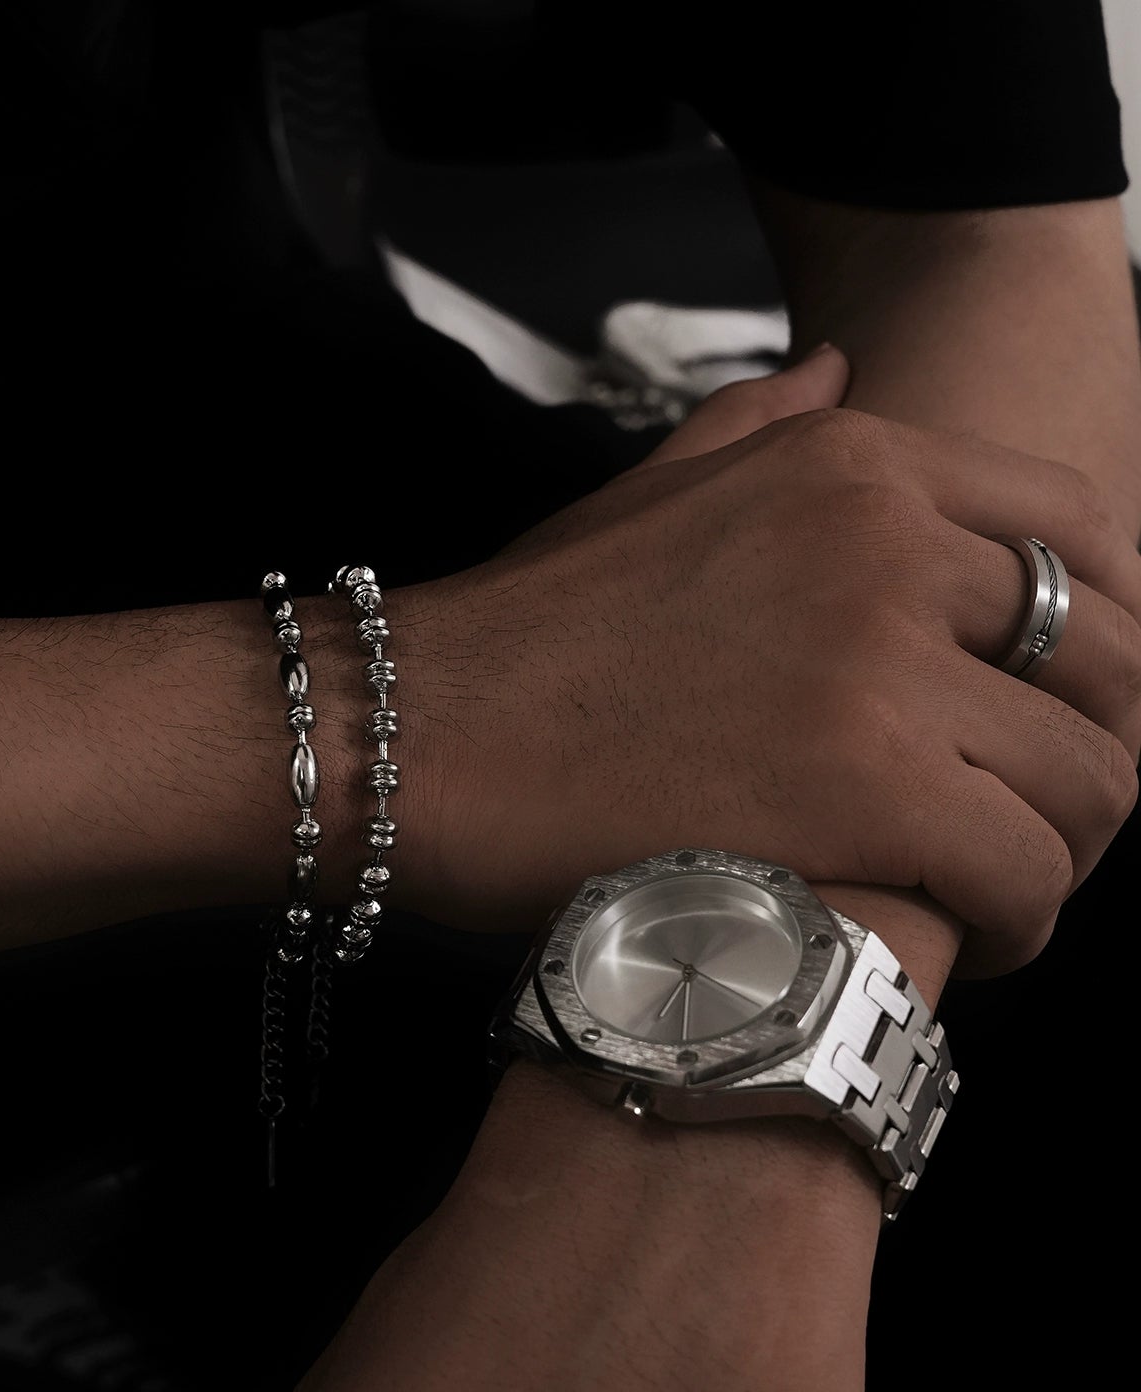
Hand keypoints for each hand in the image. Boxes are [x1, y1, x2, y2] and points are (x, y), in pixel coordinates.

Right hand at [395, 344, 1140, 979]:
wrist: (412, 732)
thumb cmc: (522, 635)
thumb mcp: (647, 488)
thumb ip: (760, 422)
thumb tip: (840, 362)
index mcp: (848, 464)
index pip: (1080, 529)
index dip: (1115, 630)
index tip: (1073, 707)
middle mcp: (886, 544)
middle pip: (1115, 659)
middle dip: (1102, 752)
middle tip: (1041, 816)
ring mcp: (880, 663)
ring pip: (1086, 780)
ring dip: (1065, 851)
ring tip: (999, 889)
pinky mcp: (862, 790)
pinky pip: (1024, 872)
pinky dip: (1022, 920)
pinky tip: (970, 939)